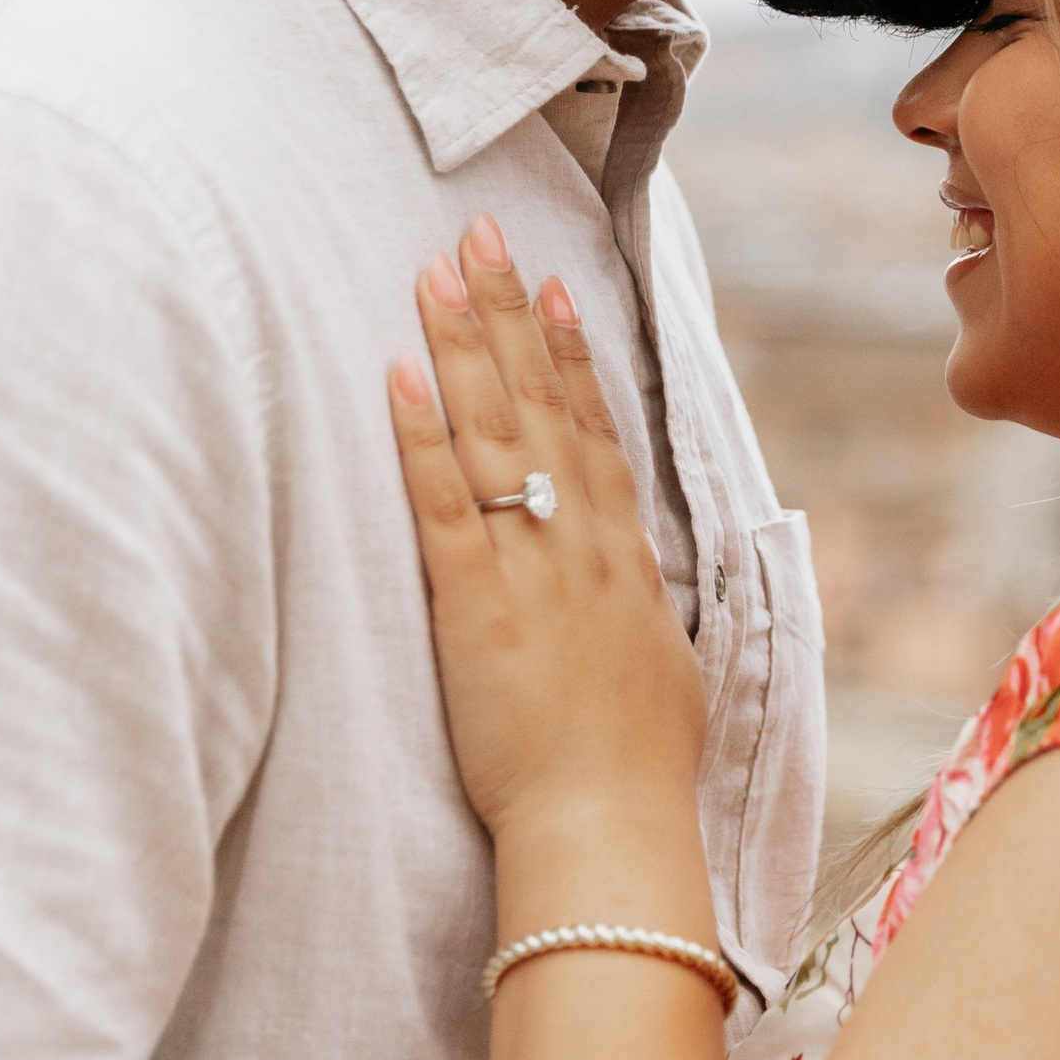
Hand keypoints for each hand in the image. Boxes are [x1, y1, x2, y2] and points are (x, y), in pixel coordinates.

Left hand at [390, 219, 706, 841]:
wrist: (610, 825)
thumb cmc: (636, 773)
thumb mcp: (662, 675)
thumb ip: (644, 619)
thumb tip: (641, 597)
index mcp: (625, 560)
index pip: (595, 432)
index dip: (572, 354)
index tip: (554, 285)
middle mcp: (582, 544)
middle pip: (544, 405)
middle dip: (507, 313)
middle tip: (480, 233)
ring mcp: (531, 566)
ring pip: (496, 432)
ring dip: (463, 346)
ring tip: (434, 270)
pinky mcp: (474, 603)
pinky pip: (442, 502)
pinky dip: (420, 434)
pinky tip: (397, 375)